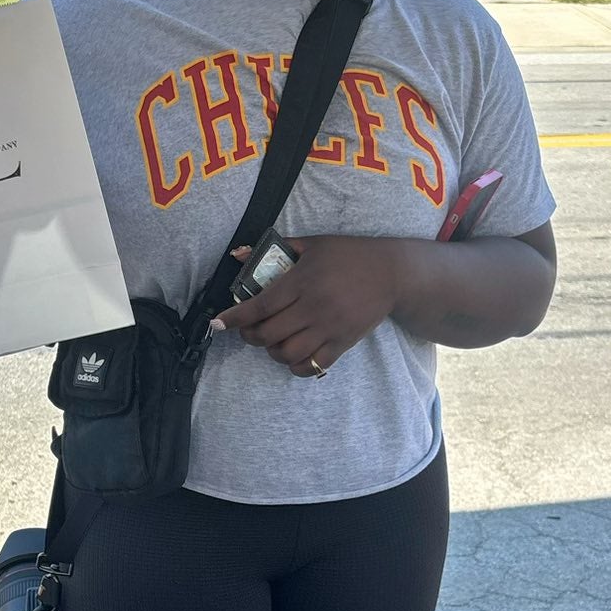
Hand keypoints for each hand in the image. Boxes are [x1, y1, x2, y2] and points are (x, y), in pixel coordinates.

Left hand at [213, 236, 403, 375]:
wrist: (392, 273)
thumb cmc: (349, 255)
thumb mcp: (313, 244)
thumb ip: (277, 249)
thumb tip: (238, 254)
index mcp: (303, 280)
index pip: (260, 305)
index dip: (235, 318)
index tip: (218, 324)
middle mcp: (314, 307)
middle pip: (269, 334)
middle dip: (249, 336)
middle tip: (247, 331)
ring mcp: (329, 327)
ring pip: (288, 353)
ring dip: (272, 352)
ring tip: (271, 343)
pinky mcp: (343, 342)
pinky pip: (313, 365)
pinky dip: (296, 366)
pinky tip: (292, 357)